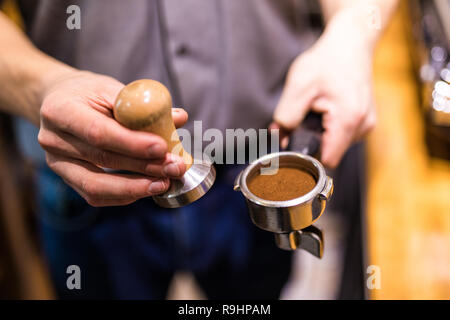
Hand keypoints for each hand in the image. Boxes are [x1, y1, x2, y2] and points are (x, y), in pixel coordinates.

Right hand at [38, 71, 187, 205]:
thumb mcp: (112, 88)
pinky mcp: (67, 178)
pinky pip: (95, 195)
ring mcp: (57, 163)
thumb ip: (142, 106)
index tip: (162, 148)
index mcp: (60, 110)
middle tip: (174, 167)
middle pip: (103, 159)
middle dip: (144, 166)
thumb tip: (179, 118)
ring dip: (135, 187)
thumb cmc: (89, 93)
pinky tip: (147, 188)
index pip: (98, 132)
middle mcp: (53, 140)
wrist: (60, 101)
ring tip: (165, 183)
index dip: (132, 144)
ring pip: (96, 185)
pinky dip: (124, 195)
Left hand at [273, 15, 376, 167]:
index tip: (294, 142)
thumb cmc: (326, 61)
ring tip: (314, 108)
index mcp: (348, 120)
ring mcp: (366, 125)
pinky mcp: (363, 121)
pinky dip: (328, 127)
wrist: (350, 44)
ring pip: (335, 145)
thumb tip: (281, 140)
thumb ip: (286, 116)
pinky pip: (341, 135)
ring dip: (319, 133)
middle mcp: (362, 127)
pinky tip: (324, 108)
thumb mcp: (298, 85)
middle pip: (329, 152)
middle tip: (301, 116)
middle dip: (310, 140)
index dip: (307, 156)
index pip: (327, 160)